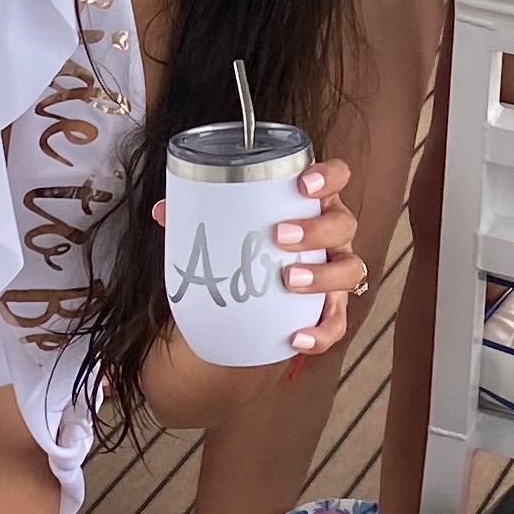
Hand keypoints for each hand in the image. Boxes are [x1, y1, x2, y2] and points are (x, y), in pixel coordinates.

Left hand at [154, 161, 365, 358]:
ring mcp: (336, 271)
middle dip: (317, 229)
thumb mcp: (229, 225)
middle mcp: (333, 234)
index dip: (327, 176)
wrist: (253, 296)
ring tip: (288, 280)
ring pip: (350, 270)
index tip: (302, 184)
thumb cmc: (249, 244)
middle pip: (344, 224)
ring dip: (323, 275)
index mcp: (313, 202)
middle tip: (281, 235)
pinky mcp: (332, 309)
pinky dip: (321, 332)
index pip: (337, 178)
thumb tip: (164, 211)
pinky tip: (296, 337)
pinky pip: (337, 322)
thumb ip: (200, 215)